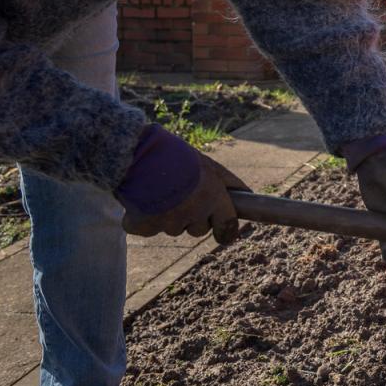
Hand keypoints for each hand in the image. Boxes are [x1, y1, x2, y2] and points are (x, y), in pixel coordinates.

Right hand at [120, 153, 247, 244]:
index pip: (227, 225)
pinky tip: (141, 199)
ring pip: (174, 229)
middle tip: (182, 196)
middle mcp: (193, 213)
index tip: (224, 233)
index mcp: (212, 197)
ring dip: (170, 217)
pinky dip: (143, 219)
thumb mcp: (208, 164)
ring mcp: (168, 223)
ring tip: (160, 191)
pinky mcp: (143, 227)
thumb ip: (229, 182)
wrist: (137, 151)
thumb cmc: (176, 155)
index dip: (225, 230)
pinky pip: (148, 229)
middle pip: (199, 229)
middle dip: (194, 218)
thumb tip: (248, 194)